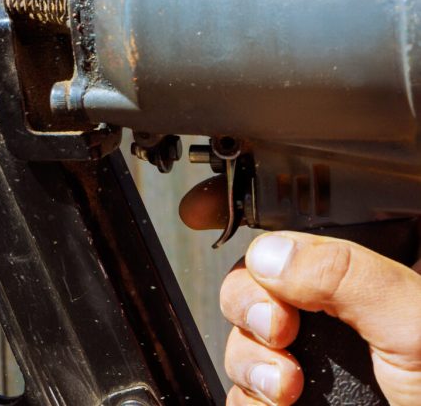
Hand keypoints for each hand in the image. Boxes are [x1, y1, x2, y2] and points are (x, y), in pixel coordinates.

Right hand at [216, 231, 420, 404]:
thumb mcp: (413, 323)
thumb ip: (345, 275)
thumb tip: (270, 256)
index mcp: (364, 280)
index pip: (294, 234)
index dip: (238, 214)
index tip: (199, 213)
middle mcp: (332, 317)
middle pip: (251, 283)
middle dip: (247, 302)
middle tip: (278, 329)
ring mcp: (313, 364)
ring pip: (242, 338)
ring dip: (250, 359)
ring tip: (287, 386)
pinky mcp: (293, 403)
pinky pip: (241, 389)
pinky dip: (247, 395)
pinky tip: (278, 403)